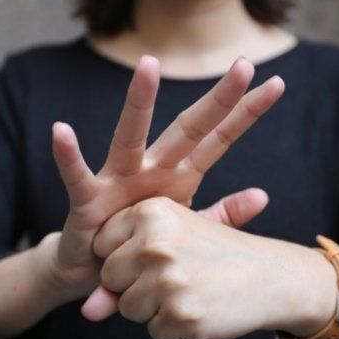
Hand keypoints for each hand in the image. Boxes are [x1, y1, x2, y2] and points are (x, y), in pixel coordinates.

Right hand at [50, 55, 284, 303]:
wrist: (95, 273)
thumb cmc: (140, 244)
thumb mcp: (188, 232)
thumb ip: (222, 215)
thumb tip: (264, 195)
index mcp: (179, 177)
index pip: (218, 139)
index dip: (246, 114)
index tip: (277, 85)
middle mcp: (151, 169)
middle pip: (187, 129)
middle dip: (216, 100)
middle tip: (244, 65)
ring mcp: (118, 181)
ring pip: (130, 137)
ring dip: (139, 103)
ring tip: (148, 66)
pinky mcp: (87, 200)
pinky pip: (77, 176)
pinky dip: (69, 156)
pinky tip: (61, 131)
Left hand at [91, 197, 337, 338]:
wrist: (270, 276)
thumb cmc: (213, 255)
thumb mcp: (169, 244)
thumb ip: (122, 272)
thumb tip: (87, 311)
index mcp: (151, 212)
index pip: (103, 244)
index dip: (127, 255)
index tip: (159, 252)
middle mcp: (155, 243)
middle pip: (110, 278)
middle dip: (135, 284)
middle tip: (176, 274)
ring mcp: (167, 280)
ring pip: (129, 309)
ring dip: (154, 308)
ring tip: (189, 290)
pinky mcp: (180, 314)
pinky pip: (154, 331)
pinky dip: (174, 328)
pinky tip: (199, 307)